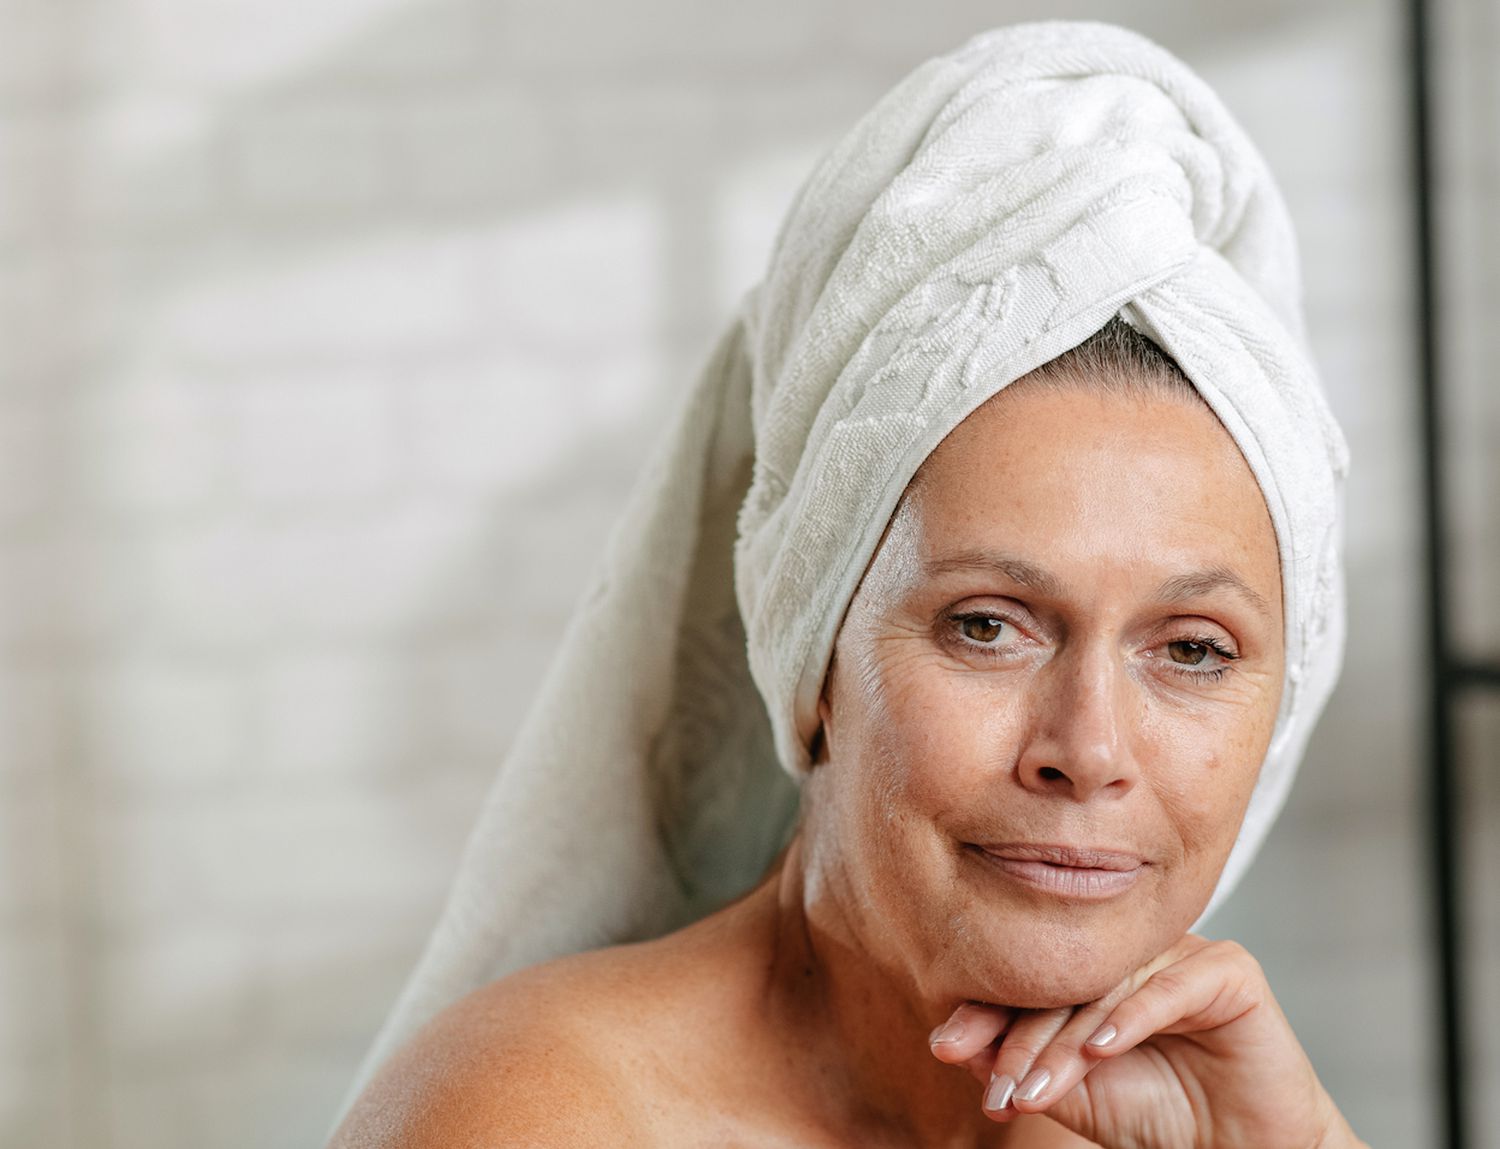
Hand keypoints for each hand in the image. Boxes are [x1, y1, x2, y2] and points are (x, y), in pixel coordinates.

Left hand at [927, 934, 1366, 1148]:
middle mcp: (1133, 952)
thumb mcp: (1075, 1095)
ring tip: (1036, 1089)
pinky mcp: (1230, 969)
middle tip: (997, 1087)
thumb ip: (1023, 1066)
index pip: (1030, 979)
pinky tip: (1100, 1051)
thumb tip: (952, 1042)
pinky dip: (1132, 1017)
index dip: (985, 1012)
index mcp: (1094, 969)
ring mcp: (1180, 953)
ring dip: (1067, 1043)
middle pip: (1063, 981)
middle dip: (1022, 1038)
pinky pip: (1172, 984)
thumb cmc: (1158, 1116)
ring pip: (1109, 987)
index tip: (942, 1046)